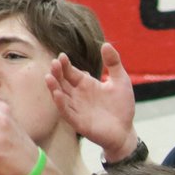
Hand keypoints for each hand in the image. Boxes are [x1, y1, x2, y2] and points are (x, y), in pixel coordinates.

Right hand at [45, 42, 137, 160]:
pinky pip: (66, 112)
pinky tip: (56, 94)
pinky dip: (60, 103)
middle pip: (62, 81)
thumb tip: (106, 44)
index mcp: (85, 84)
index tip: (62, 56)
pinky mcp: (78, 122)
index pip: (70, 72)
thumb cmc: (122, 106)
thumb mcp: (121, 81)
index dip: (65, 64)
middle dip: (57, 73)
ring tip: (49, 77)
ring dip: (54, 87)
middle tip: (54, 63)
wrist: (125, 130)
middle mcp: (77, 95)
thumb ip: (113, 63)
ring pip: (60, 96)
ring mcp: (76, 108)